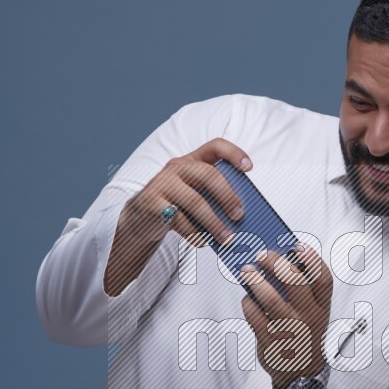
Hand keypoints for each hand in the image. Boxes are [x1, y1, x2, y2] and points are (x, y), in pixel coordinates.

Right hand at [123, 138, 250, 248]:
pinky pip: (179, 219)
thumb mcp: (195, 195)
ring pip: (195, 201)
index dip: (234, 153)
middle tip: (239, 216)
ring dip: (214, 222)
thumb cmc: (177, 206)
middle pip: (208, 175)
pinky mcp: (153, 204)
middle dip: (228, 196)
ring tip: (227, 238)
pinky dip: (194, 233)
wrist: (140, 218)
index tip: (249, 168)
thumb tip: (242, 217)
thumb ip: (214, 198)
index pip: (215, 146)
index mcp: (193, 161)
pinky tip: (203, 242)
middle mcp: (177, 168)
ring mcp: (163, 184)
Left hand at [240, 244, 333, 388]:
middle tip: (262, 254)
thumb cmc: (305, 336)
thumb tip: (276, 263)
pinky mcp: (270, 341)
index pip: (323, 279)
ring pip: (272, 299)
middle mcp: (308, 318)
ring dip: (256, 280)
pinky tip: (247, 297)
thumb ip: (301, 292)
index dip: (312, 260)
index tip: (298, 246)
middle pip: (296, 283)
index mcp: (321, 308)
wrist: (301, 374)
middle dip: (276, 263)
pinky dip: (248, 303)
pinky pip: (255, 317)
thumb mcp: (313, 314)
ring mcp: (289, 331)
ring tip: (247, 270)